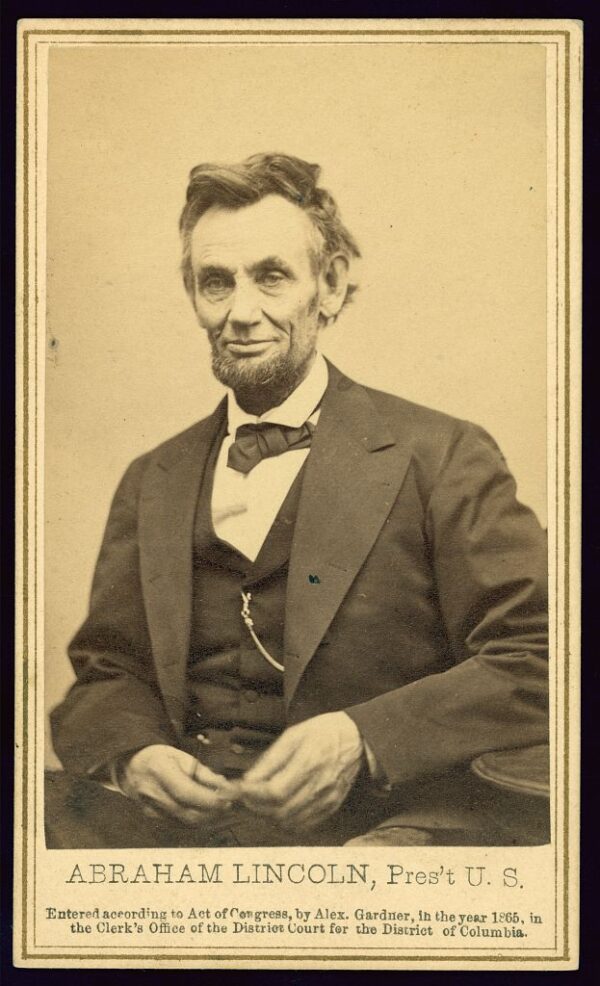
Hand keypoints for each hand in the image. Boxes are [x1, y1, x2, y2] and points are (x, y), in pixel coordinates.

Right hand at [119, 744, 236, 825]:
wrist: (129, 767)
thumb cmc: (158, 757)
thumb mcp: (180, 755)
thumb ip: (202, 772)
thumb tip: (224, 785)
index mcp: (159, 770)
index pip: (186, 792)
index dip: (208, 799)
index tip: (226, 799)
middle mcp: (152, 793)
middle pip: (187, 813)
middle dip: (212, 812)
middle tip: (228, 804)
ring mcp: (150, 808)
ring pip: (185, 822)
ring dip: (206, 818)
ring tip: (220, 807)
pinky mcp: (153, 817)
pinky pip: (179, 823)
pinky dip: (195, 819)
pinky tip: (205, 811)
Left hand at [235, 713, 364, 830]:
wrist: (356, 739)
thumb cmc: (323, 732)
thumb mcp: (293, 734)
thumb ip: (270, 759)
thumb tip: (248, 780)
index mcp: (309, 762)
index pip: (275, 791)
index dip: (252, 795)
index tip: (239, 789)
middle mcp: (319, 785)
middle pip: (280, 811)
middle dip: (256, 807)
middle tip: (245, 797)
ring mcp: (327, 800)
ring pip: (290, 823)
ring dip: (268, 817)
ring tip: (259, 803)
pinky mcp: (331, 807)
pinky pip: (303, 826)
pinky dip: (285, 822)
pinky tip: (278, 808)